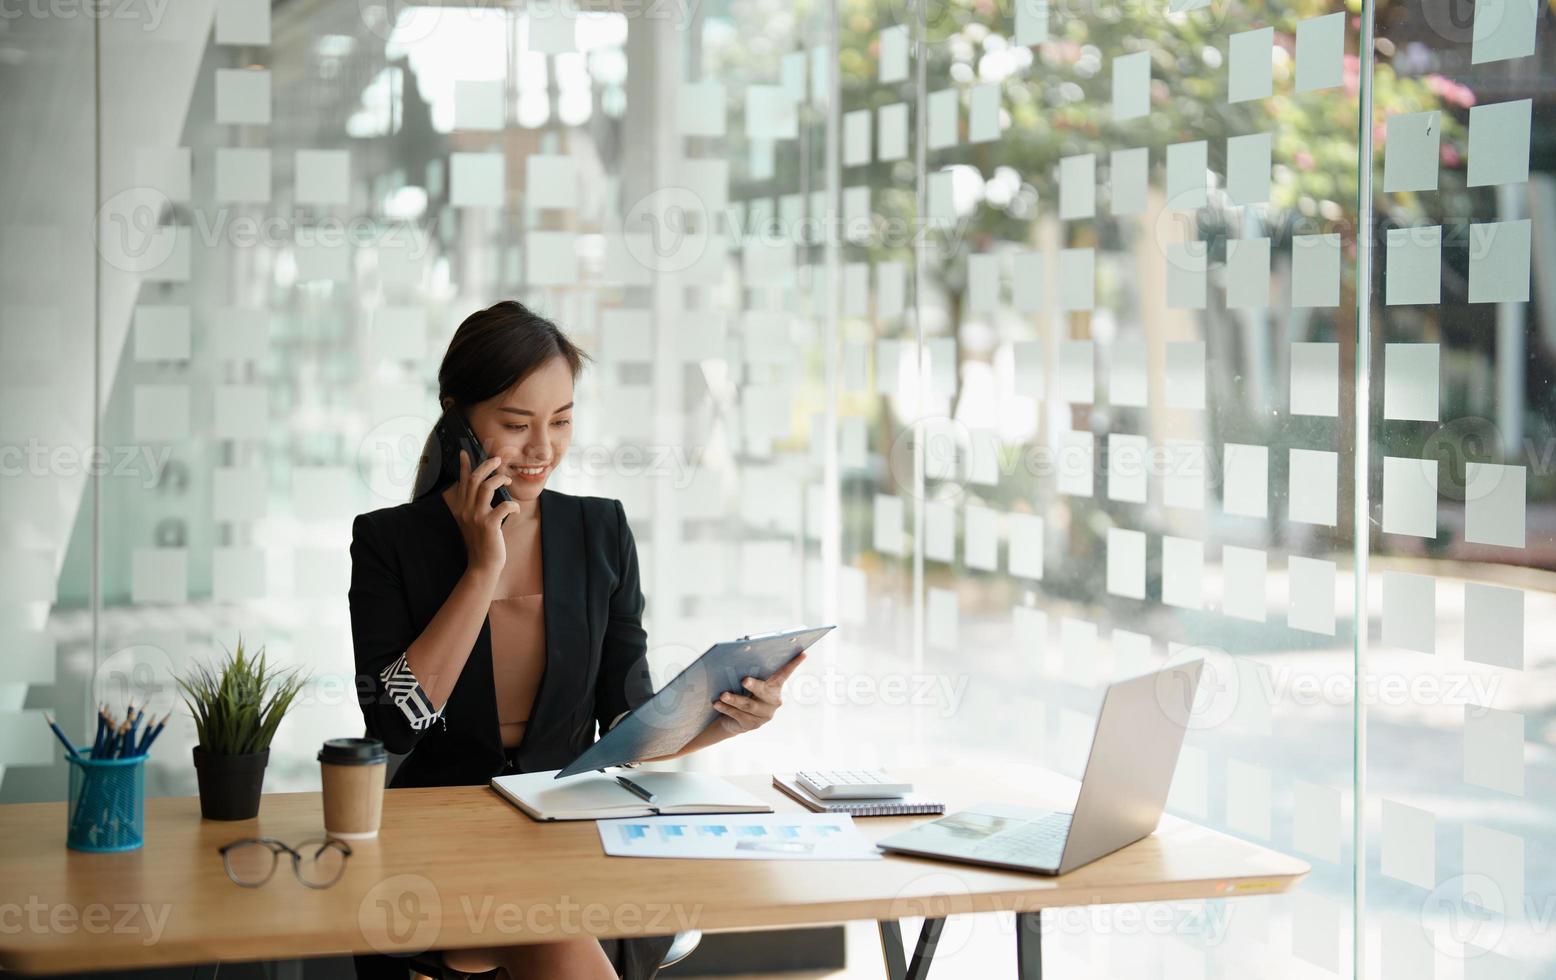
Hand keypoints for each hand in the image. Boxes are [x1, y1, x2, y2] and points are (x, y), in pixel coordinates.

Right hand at [452, 449, 520, 574]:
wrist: (482, 565)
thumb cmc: (482, 541)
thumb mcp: (473, 521)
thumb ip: (474, 506)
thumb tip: (481, 489)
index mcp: (460, 508)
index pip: (461, 482)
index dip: (463, 466)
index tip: (465, 452)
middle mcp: (465, 510)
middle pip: (474, 479)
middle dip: (486, 466)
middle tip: (497, 460)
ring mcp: (476, 517)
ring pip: (485, 487)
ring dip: (499, 479)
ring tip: (508, 480)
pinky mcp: (488, 525)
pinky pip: (503, 506)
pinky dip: (512, 504)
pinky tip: (515, 509)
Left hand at [710, 652, 805, 734]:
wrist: (733, 720)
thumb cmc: (741, 692)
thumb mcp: (746, 681)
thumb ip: (747, 667)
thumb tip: (740, 647)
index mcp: (774, 686)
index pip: (784, 673)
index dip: (793, 664)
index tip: (802, 653)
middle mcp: (773, 701)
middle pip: (763, 692)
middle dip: (754, 685)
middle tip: (744, 680)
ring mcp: (764, 715)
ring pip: (748, 705)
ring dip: (734, 699)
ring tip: (723, 695)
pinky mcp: (752, 725)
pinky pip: (738, 715)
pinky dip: (727, 709)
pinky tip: (717, 704)